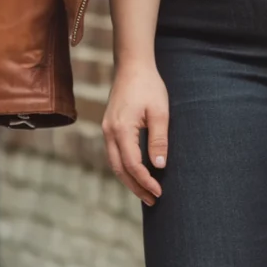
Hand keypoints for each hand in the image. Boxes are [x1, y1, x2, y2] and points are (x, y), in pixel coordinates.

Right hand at [101, 61, 168, 205]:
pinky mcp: (109, 127)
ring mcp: (107, 129)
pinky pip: (114, 153)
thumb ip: (159, 139)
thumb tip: (159, 166)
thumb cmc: (149, 86)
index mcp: (121, 129)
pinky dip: (124, 167)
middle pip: (119, 169)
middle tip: (153, 200)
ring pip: (114, 163)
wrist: (132, 66)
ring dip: (129, 179)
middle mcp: (109, 132)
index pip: (132, 165)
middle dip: (136, 187)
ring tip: (146, 192)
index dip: (145, 181)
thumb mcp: (160, 112)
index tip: (159, 192)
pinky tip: (136, 173)